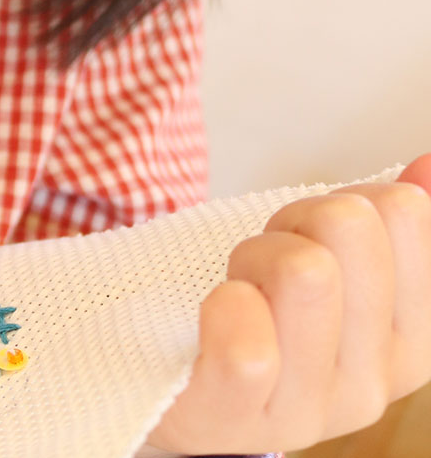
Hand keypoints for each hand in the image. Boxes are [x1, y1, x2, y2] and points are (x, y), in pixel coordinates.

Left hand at [148, 155, 430, 454]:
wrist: (180, 392)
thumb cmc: (265, 319)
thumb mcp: (334, 270)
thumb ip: (388, 228)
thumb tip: (426, 166)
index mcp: (409, 342)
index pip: (405, 212)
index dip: (345, 200)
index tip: (315, 238)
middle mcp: (371, 387)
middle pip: (350, 225)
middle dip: (295, 222)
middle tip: (267, 263)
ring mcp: (305, 414)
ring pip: (304, 271)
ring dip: (253, 255)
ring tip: (242, 287)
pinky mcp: (234, 420)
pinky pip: (249, 350)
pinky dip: (226, 307)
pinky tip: (221, 314)